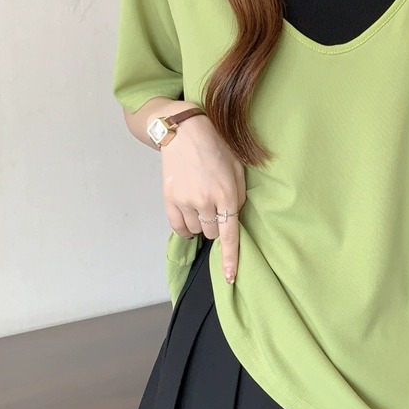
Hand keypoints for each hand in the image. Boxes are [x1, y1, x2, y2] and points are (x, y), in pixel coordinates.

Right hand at [160, 111, 246, 283]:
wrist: (185, 131)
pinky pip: (178, 227)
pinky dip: (185, 226)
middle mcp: (206, 201)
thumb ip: (239, 196)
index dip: (229, 258)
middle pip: (212, 234)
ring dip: (201, 223)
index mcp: (227, 194)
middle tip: (214, 204)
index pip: (229, 234)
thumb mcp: (238, 169)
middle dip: (216, 225)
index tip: (229, 277)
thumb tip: (233, 219)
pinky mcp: (169, 199)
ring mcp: (185, 201)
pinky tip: (189, 213)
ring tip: (200, 201)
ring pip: (196, 231)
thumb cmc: (218, 148)